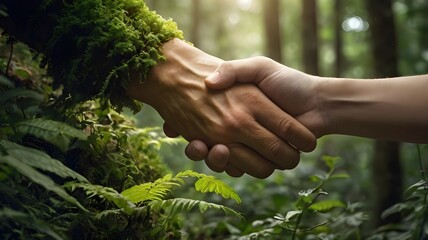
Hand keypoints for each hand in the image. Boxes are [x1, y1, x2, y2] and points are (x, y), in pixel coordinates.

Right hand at [182, 57, 325, 170]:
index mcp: (234, 109)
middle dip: (199, 150)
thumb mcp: (258, 68)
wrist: (317, 103)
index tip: (174, 125)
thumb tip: (208, 84)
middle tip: (196, 143)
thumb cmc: (288, 82)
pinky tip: (224, 154)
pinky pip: (238, 167)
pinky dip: (230, 166)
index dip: (185, 124)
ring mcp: (246, 144)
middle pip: (207, 145)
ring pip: (220, 159)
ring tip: (213, 148)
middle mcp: (237, 129)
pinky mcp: (258, 157)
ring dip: (213, 159)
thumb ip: (232, 70)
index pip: (201, 120)